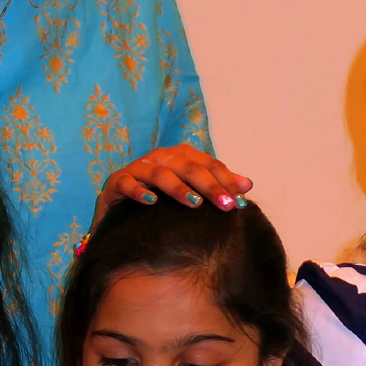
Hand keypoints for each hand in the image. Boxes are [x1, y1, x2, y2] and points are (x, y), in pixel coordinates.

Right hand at [92, 146, 252, 226]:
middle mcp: (160, 158)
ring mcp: (138, 168)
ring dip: (178, 188)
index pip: (208, 165)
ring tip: (194, 203)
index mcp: (180, 157)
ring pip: (161, 174)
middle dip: (209, 186)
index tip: (241, 201)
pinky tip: (151, 202)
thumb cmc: (157, 199)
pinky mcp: (117, 182)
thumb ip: (215, 186)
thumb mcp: (188, 191)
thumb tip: (248, 185)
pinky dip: (139, 191)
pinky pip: (128, 184)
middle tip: (225, 205)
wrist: (117, 207)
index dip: (226, 181)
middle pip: (189, 168)